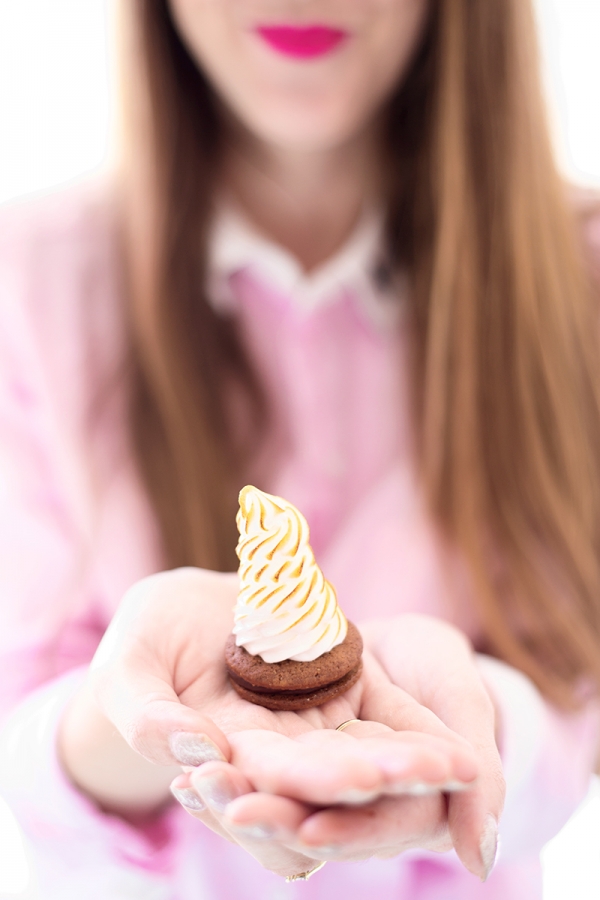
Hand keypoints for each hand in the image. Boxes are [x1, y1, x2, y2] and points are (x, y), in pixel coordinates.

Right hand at [86, 568, 480, 874]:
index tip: (358, 779)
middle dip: (380, 780)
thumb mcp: (128, 668)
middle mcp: (279, 750)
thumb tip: (191, 745)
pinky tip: (461, 746)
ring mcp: (316, 720)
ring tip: (464, 770)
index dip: (309, 783)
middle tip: (431, 778)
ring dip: (414, 766)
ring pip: (369, 754)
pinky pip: (388, 715)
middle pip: (331, 777)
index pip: (268, 781)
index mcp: (224, 756)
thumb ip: (145, 712)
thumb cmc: (146, 637)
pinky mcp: (346, 683)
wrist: (188, 605)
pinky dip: (421, 734)